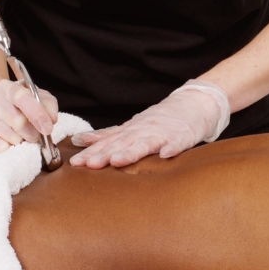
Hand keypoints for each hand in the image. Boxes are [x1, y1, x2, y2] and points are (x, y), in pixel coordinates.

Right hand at [0, 79, 58, 152]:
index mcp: (9, 88)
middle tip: (33, 134)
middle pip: (18, 122)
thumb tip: (51, 119)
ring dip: (20, 140)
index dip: (37, 114)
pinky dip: (8, 147)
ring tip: (17, 134)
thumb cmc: (19, 103)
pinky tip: (6, 139)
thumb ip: (48, 106)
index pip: (23, 99)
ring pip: (10, 137)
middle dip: (32, 133)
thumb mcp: (37, 97)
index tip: (48, 129)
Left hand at [69, 80, 230, 168]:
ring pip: (145, 143)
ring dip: (131, 152)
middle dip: (105, 154)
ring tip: (117, 161)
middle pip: (122, 143)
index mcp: (130, 130)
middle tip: (89, 165)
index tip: (75, 163)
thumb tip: (79, 141)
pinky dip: (171, 148)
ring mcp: (163, 133)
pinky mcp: (182, 136)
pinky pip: (177, 143)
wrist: (193, 104)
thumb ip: (107, 135)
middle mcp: (143, 130)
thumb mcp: (131, 126)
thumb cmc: (159, 120)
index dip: (92, 153)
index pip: (108, 143)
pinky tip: (165, 155)